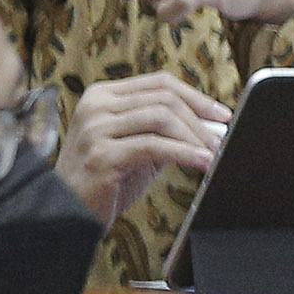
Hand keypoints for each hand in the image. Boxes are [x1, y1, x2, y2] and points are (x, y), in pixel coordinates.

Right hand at [58, 71, 230, 223]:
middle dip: (200, 120)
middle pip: (164, 99)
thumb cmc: (108, 178)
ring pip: (161, 118)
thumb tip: (212, 125)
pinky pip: (153, 146)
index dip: (196, 96)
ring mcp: (95, 129)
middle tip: (222, 139)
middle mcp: (96, 106)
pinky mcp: (102, 155)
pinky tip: (202, 162)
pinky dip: (184, 153)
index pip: (159, 83)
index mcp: (103, 95)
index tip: (221, 114)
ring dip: (195, 137)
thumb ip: (166, 130)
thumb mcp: (137, 145)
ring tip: (214, 154)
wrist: (71, 211)